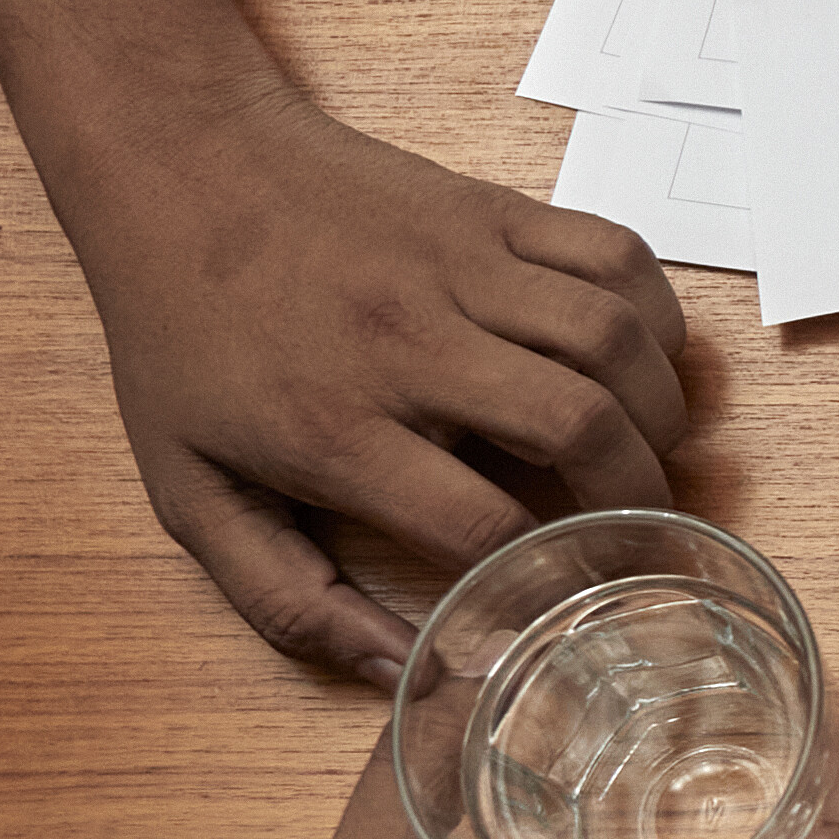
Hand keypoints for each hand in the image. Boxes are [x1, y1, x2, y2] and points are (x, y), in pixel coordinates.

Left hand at [49, 84, 698, 684]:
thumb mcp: (191, 491)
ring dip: (660, 411)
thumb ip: (286, 600)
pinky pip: (618, 256)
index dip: (540, 580)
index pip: (480, 525)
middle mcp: (408, 342)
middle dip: (636, 498)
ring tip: (651, 452)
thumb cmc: (183, 334)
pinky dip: (656, 316)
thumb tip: (402, 673)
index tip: (564, 604)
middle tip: (641, 533)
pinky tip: (640, 360)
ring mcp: (460, 265)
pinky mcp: (493, 210)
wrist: (178, 165)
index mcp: (332, 426)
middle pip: (578, 426)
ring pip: (615, 339)